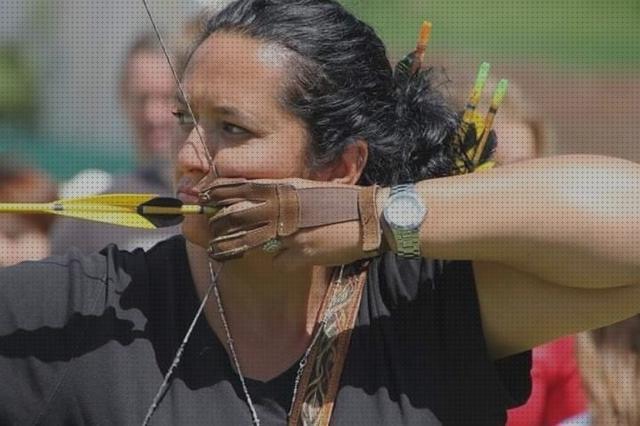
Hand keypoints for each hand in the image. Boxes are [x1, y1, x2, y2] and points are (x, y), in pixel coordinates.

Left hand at [195, 177, 383, 267]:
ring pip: (249, 241)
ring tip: (216, 250)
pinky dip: (281, 259)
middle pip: (238, 216)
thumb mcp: (309, 190)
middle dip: (219, 223)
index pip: (243, 188)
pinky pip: (279, 259)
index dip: (220, 194)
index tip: (204, 198)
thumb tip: (261, 200)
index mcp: (286, 189)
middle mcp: (283, 208)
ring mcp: (290, 232)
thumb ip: (285, 195)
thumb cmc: (342, 202)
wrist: (370, 218)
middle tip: (210, 228)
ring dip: (230, 246)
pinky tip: (290, 257)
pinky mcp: (300, 253)